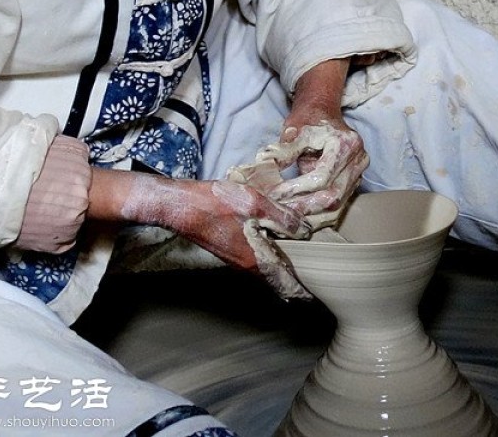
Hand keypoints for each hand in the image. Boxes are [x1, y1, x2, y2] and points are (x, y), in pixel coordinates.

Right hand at [87, 170, 312, 299]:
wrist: (178, 206)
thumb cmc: (214, 204)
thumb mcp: (255, 204)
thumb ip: (283, 217)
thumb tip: (306, 230)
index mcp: (256, 259)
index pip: (287, 284)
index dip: (305, 291)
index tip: (320, 294)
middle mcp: (247, 265)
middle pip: (278, 280)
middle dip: (297, 281)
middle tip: (316, 278)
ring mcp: (236, 259)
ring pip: (267, 271)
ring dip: (284, 270)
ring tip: (301, 265)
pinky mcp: (229, 250)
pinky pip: (257, 260)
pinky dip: (271, 259)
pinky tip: (276, 247)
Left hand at [253, 58, 369, 228]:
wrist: (324, 114)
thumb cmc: (309, 120)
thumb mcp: (293, 130)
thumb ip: (284, 150)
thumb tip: (266, 166)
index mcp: (346, 144)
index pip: (322, 177)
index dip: (297, 189)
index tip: (276, 194)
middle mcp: (358, 160)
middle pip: (332, 196)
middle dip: (303, 208)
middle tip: (279, 213)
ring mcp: (359, 174)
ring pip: (337, 207)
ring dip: (311, 217)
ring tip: (287, 220)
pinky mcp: (353, 184)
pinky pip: (338, 207)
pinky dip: (318, 215)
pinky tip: (300, 219)